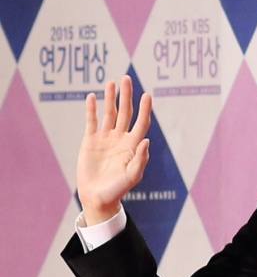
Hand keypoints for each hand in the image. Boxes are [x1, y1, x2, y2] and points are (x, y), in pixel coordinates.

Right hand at [77, 75, 151, 224]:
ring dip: (110, 98)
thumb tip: (146, 140)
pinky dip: (91, 109)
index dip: (144, 109)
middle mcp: (120, 139)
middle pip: (125, 113)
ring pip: (109, 113)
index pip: (141, 123)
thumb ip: (140, 160)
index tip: (147, 95)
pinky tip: (92, 96)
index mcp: (132, 146)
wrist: (97, 197)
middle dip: (126, 96)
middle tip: (126, 79)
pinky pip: (92, 121)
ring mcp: (105, 138)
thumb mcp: (131, 177)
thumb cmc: (117, 190)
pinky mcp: (91, 140)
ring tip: (111, 82)